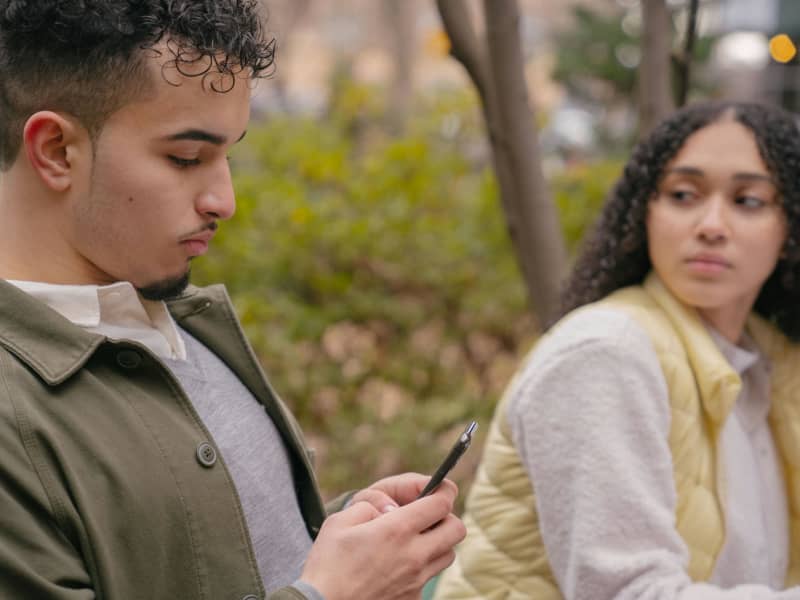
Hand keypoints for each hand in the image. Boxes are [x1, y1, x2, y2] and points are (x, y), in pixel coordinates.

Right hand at [300, 478, 465, 599]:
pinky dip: (422, 567)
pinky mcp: (413, 598)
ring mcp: (416, 580)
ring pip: (449, 554)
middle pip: (457, 529)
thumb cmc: (327, 564)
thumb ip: (369, 506)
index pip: (441, 503)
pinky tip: (399, 566)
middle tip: (427, 516)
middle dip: (446, 517)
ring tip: (415, 540)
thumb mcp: (340, 521)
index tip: (438, 488)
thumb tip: (389, 509)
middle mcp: (414, 555)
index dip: (443, 491)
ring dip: (439, 542)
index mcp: (397, 529)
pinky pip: (429, 577)